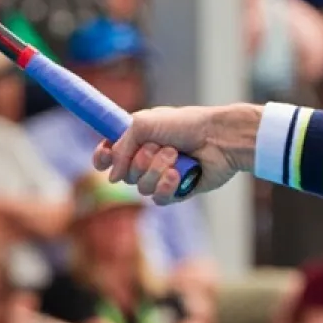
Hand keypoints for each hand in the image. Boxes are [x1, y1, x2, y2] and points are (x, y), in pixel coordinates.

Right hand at [93, 105, 253, 203]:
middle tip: (161, 146)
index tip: (106, 155)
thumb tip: (111, 178)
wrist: (218, 137)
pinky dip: (166, 186)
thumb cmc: (185, 125)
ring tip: (176, 155)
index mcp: (139, 139)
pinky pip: (159, 199)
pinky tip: (178, 175)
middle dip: (140, 160)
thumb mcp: (143, 123)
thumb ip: (121, 147)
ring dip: (157, 169)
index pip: (110, 155)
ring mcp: (162, 176)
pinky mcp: (177, 191)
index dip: (103, 158)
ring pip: (141, 187)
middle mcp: (148, 159)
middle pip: (125, 174)